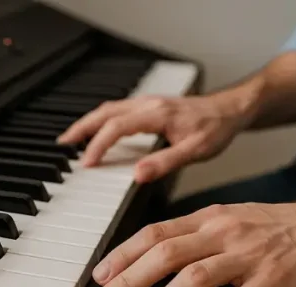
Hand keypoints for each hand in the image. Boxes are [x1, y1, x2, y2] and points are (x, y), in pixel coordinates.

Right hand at [57, 94, 251, 182]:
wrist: (232, 109)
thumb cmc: (217, 129)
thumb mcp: (196, 151)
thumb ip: (165, 162)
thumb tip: (137, 175)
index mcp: (156, 114)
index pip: (116, 127)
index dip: (98, 145)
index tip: (86, 164)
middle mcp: (148, 104)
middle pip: (105, 112)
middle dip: (81, 128)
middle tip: (63, 144)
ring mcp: (149, 102)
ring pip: (109, 108)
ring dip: (89, 122)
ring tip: (72, 138)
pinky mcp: (151, 105)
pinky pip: (118, 109)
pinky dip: (102, 120)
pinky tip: (99, 131)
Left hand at [87, 199, 295, 286]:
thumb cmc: (274, 228)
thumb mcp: (228, 220)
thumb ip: (192, 235)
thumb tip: (150, 253)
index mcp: (208, 219)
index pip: (155, 233)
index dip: (123, 254)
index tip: (99, 275)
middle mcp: (222, 233)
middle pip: (165, 254)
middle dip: (128, 281)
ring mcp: (247, 256)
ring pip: (194, 279)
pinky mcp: (271, 280)